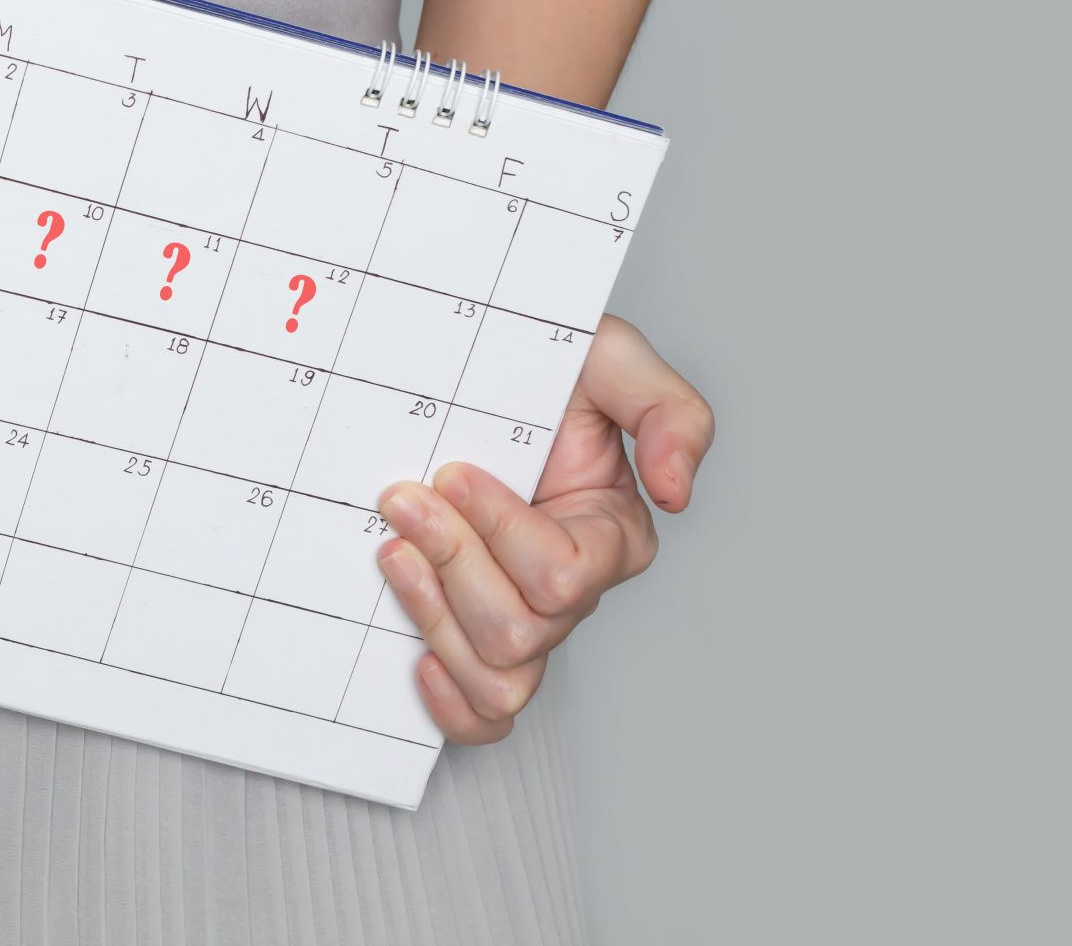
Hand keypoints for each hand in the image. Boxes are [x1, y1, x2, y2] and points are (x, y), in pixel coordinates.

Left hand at [375, 315, 711, 742]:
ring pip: (499, 678)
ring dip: (434, 616)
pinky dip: (451, 705)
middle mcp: (573, 590)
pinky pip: (483, 714)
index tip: (453, 472)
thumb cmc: (539, 370)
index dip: (499, 531)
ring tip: (395, 554)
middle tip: (403, 500)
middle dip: (452, 562)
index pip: (562, 576)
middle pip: (520, 632)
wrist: (464, 379)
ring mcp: (523, 620)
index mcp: (612, 535)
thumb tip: (676, 491)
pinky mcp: (473, 640)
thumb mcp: (611, 358)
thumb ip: (670, 412)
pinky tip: (416, 659)